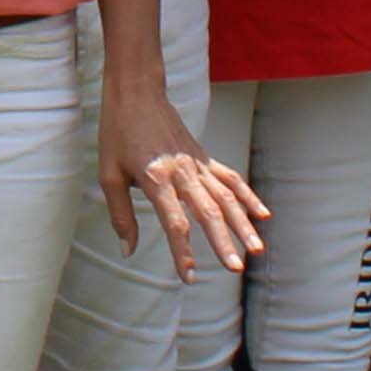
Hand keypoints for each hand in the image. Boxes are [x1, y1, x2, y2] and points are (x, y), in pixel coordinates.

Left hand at [98, 70, 269, 273]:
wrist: (136, 92)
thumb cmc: (117, 133)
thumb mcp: (107, 174)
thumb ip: (121, 215)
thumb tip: (127, 250)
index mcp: (155, 177)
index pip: (175, 222)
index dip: (184, 252)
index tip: (190, 277)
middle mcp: (182, 171)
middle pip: (208, 211)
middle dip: (223, 242)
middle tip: (235, 268)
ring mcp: (196, 162)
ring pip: (226, 196)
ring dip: (242, 223)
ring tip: (256, 249)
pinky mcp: (203, 156)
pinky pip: (229, 178)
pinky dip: (247, 196)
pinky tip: (263, 215)